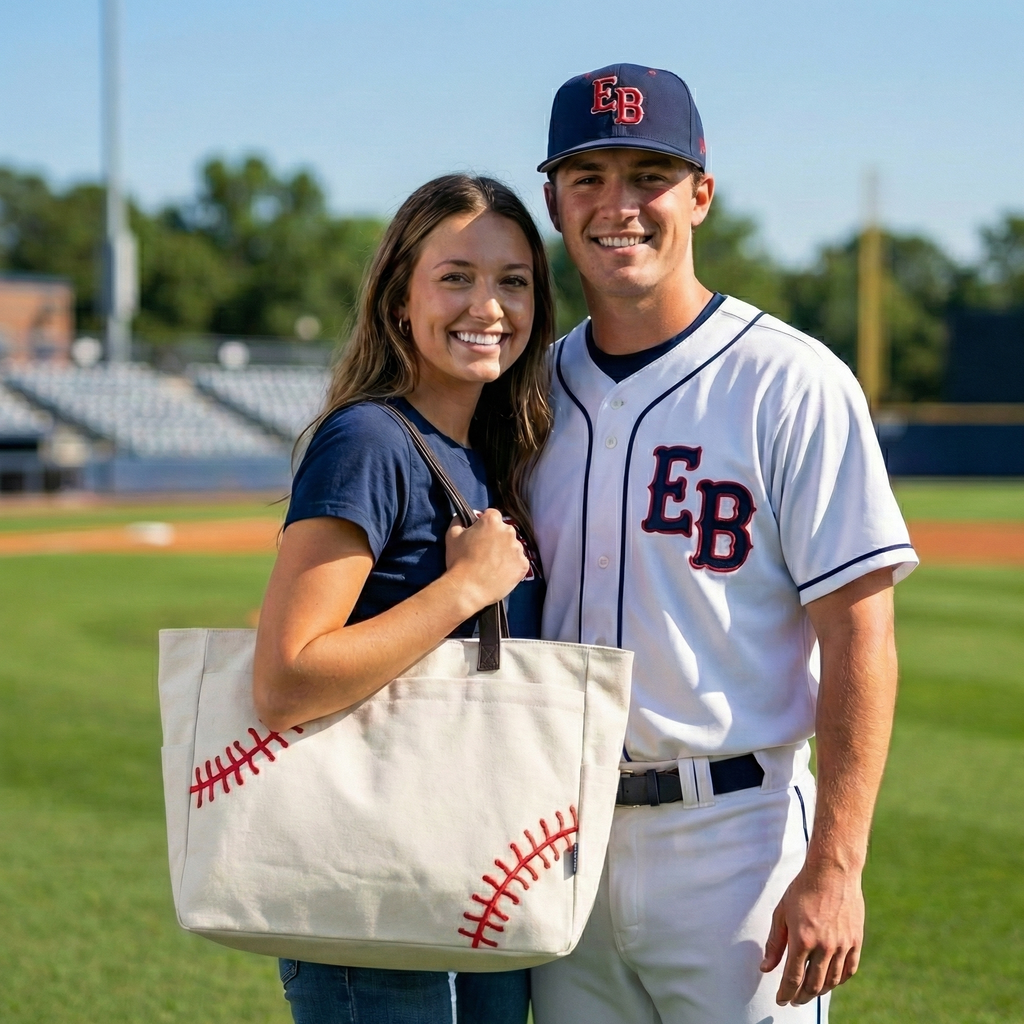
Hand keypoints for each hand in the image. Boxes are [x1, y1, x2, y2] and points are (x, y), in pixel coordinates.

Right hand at [445, 509, 529, 611]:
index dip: (485, 524)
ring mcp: (518, 549)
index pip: (492, 515)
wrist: (468, 589)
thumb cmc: (458, 561)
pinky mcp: (523, 565)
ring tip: (492, 565)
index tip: (480, 533)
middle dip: (496, 538)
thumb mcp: (451, 536)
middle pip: (504, 530)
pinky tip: (500, 573)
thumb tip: (462, 517)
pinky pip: (519, 562)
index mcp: (492, 521)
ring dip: (505, 552)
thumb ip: (458, 521)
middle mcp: (508, 532)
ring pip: (513, 546)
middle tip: (485, 552)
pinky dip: (512, 566)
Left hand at [760, 861, 863, 1004]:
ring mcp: (842, 945)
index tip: (781, 1000)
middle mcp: (824, 945)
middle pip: (813, 985)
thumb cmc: (802, 890)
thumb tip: (765, 968)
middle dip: (801, 996)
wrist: (832, 872)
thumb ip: (774, 943)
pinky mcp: (855, 941)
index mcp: (802, 938)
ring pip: (831, 981)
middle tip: (794, 1000)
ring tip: (809, 993)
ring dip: (819, 992)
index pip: (792, 978)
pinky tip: (829, 981)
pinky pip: (848, 970)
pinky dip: (838, 980)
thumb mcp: (781, 913)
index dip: (785, 993)